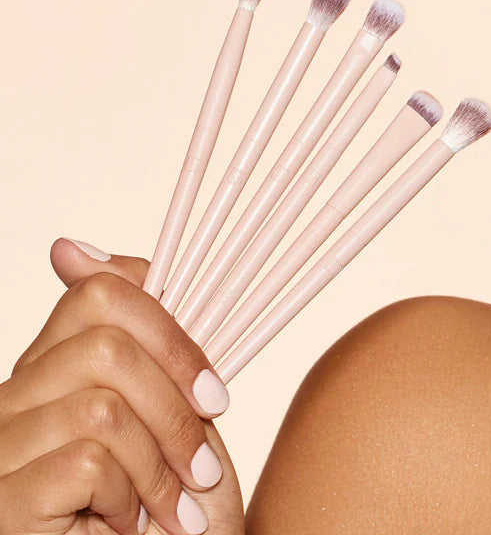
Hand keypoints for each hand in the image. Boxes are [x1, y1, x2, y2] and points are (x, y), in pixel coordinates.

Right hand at [0, 238, 245, 534]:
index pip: (95, 294)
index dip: (166, 323)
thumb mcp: (169, 410)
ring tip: (178, 503)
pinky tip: (132, 527)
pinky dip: (133, 495)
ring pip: (103, 402)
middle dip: (178, 398)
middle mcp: (12, 402)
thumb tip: (68, 245)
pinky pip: (89, 459)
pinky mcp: (4, 499)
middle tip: (206, 455)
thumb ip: (137, 336)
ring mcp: (1, 449)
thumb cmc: (169, 508)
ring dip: (162, 460)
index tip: (208, 384)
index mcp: (52, 370)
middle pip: (104, 339)